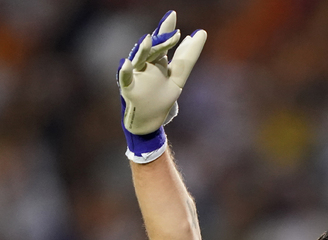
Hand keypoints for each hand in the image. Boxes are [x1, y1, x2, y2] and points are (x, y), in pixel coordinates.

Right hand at [117, 10, 206, 161]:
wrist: (145, 122)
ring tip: (148, 39)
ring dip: (143, 51)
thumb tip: (192, 42)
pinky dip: (124, 72)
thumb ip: (182, 65)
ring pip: (140, 60)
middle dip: (165, 40)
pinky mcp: (128, 89)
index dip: (189, 47)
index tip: (200, 33)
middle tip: (173, 26)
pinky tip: (125, 64)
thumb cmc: (159, 104)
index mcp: (165, 70)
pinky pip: (125, 79)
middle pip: (159, 52)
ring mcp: (139, 77)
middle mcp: (151, 69)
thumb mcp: (175, 85)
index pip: (179, 56)